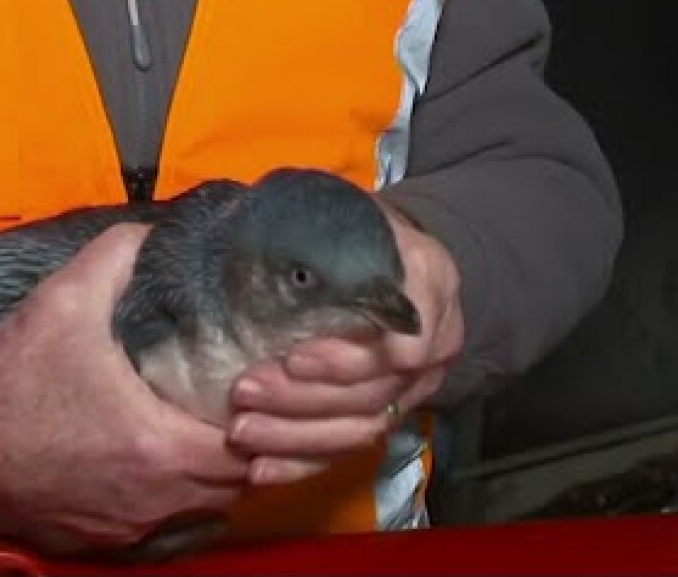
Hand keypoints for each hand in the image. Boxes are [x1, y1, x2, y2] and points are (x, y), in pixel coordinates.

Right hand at [0, 224, 250, 551]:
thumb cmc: (10, 377)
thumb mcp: (62, 302)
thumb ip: (116, 258)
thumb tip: (153, 229)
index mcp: (156, 445)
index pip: (248, 447)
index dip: (262, 417)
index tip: (255, 385)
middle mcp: (153, 497)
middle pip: (235, 484)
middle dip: (249, 447)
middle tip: (242, 404)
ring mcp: (129, 525)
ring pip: (204, 509)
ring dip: (216, 475)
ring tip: (212, 429)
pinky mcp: (103, 539)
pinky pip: (167, 527)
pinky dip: (180, 499)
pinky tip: (169, 464)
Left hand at [228, 202, 463, 485]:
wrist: (397, 260)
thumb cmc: (363, 229)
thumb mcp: (356, 211)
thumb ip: (333, 228)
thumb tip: (269, 235)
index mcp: (429, 284)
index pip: (402, 340)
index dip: (347, 358)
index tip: (294, 357)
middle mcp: (434, 342)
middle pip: (373, 391)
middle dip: (304, 398)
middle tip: (246, 389)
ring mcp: (413, 386)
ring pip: (360, 428)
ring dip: (296, 435)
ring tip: (243, 429)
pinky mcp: (386, 413)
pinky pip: (348, 450)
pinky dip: (303, 463)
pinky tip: (262, 467)